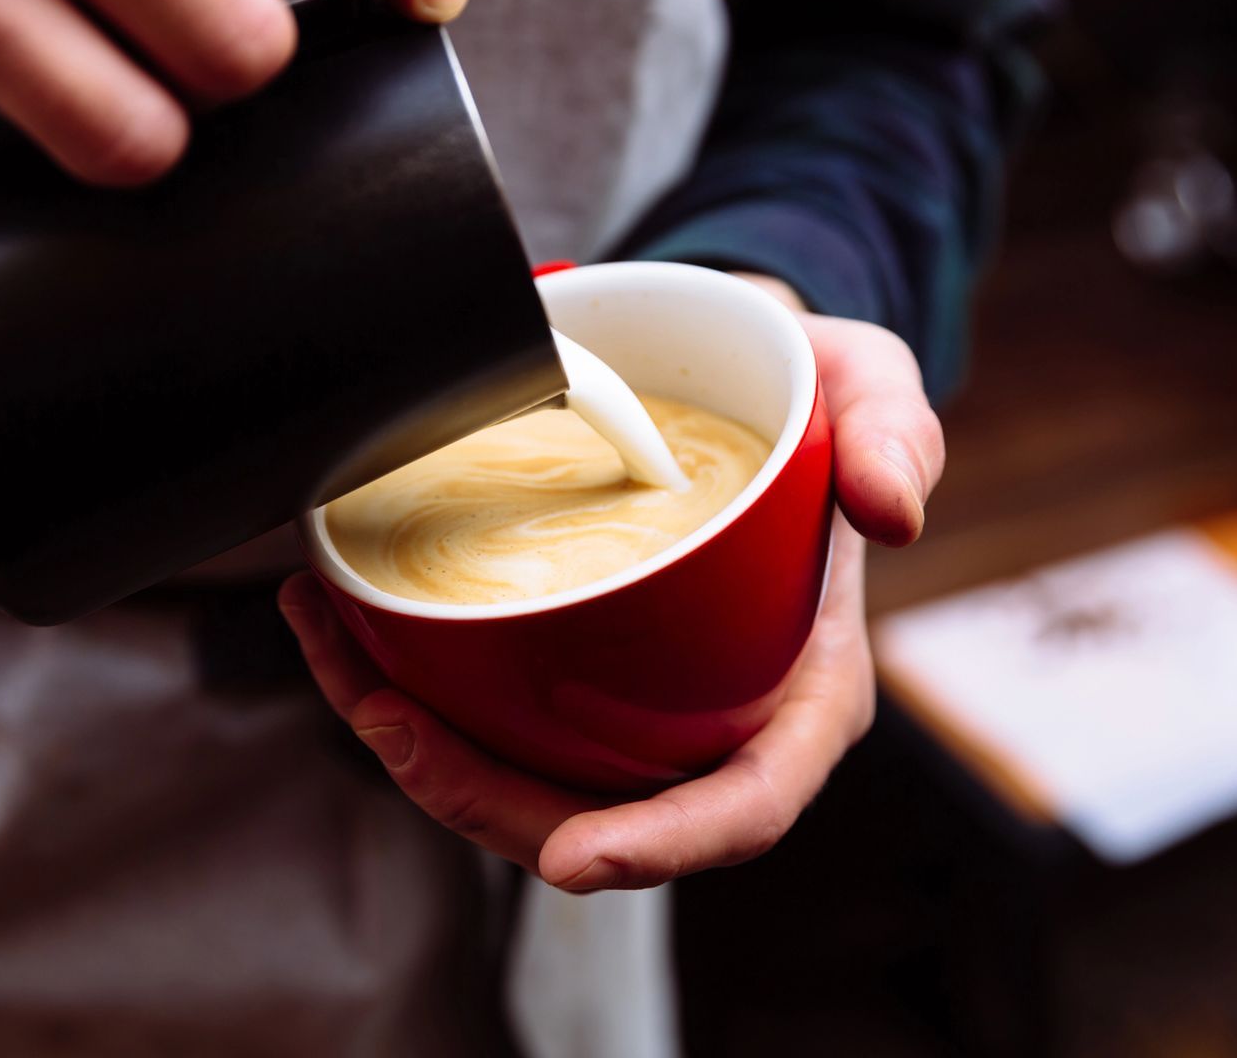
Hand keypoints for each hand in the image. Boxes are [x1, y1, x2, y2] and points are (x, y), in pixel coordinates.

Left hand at [279, 276, 944, 889]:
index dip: (662, 847)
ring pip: (521, 780)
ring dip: (419, 750)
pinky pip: (485, 716)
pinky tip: (339, 623)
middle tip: (394, 725)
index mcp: (800, 695)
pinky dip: (404, 686)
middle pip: (598, 821)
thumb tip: (892, 511)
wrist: (741, 381)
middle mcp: (711, 724)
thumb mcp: (874, 391)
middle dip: (484, 802)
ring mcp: (632, 710)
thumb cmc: (810, 403)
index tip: (580, 857)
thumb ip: (897, 434)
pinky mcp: (567, 674)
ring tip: (343, 667)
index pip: (744, 806)